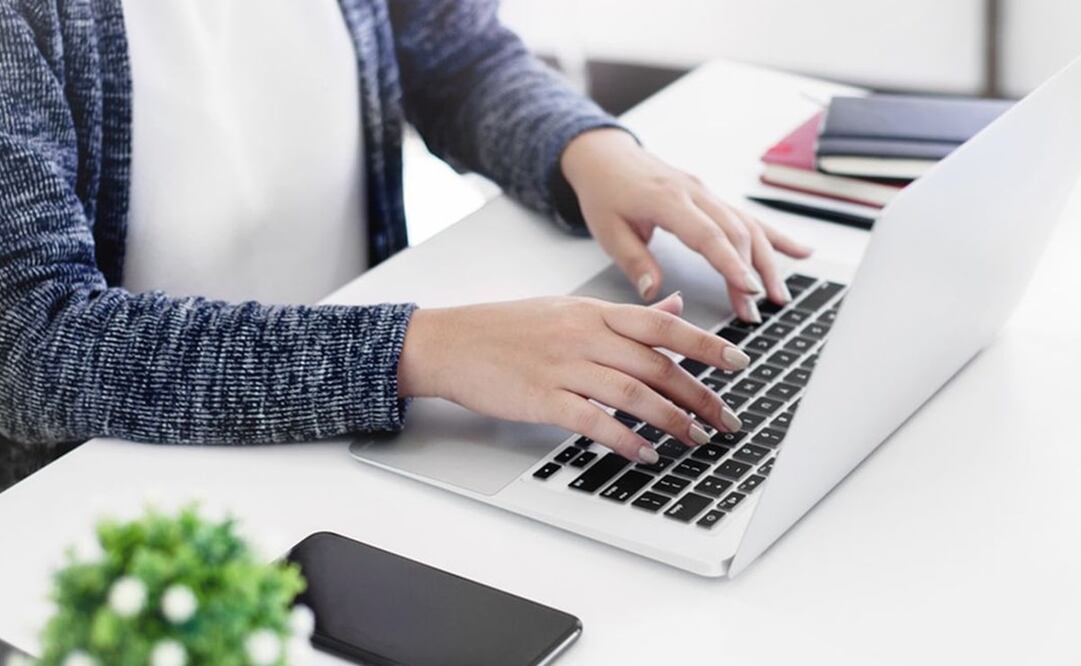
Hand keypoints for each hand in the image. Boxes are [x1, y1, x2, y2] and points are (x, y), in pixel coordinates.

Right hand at [397, 293, 747, 462]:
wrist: (450, 342)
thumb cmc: (505, 328)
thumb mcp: (567, 310)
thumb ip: (622, 315)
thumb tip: (672, 310)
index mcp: (593, 312)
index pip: (662, 326)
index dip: (706, 345)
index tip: (738, 363)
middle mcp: (584, 336)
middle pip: (657, 365)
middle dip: (700, 395)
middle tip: (727, 418)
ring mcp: (563, 367)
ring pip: (633, 393)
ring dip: (672, 420)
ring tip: (696, 440)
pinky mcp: (542, 398)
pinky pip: (594, 421)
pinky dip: (626, 439)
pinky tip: (646, 453)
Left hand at [561, 128, 812, 321]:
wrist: (607, 157)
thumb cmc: (604, 193)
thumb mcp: (608, 231)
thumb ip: (634, 261)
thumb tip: (654, 293)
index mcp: (667, 199)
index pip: (707, 234)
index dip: (730, 263)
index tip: (748, 290)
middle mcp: (694, 193)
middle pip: (735, 233)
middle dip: (750, 273)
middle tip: (756, 311)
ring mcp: (707, 194)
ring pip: (748, 225)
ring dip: (768, 261)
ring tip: (780, 296)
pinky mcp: (712, 198)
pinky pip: (748, 217)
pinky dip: (775, 236)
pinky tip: (801, 252)